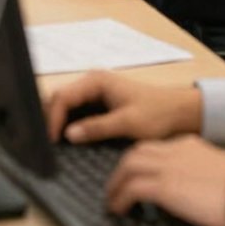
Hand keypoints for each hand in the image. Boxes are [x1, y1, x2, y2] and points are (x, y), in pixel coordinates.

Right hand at [45, 71, 201, 144]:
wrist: (178, 113)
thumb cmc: (156, 114)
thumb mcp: (127, 123)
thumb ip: (97, 127)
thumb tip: (68, 135)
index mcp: (96, 81)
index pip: (63, 97)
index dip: (53, 119)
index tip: (51, 142)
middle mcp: (92, 83)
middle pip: (60, 99)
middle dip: (50, 119)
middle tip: (46, 144)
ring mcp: (94, 93)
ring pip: (66, 106)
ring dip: (58, 122)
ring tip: (53, 145)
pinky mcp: (98, 105)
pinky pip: (76, 112)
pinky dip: (68, 125)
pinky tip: (66, 141)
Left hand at [106, 136, 224, 225]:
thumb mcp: (216, 172)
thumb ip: (199, 173)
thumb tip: (191, 189)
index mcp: (189, 145)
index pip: (156, 147)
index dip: (142, 160)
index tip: (137, 173)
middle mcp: (175, 151)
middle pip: (137, 152)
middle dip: (123, 168)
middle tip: (117, 185)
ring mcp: (168, 167)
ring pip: (129, 165)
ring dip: (116, 183)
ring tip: (112, 199)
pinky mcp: (166, 187)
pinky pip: (133, 188)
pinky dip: (121, 198)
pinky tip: (119, 209)